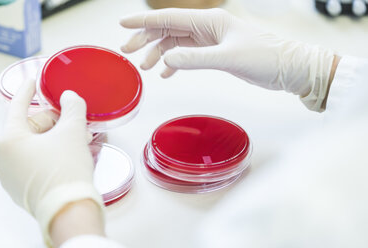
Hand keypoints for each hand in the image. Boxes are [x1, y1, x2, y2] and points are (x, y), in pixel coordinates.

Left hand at [0, 80, 103, 245]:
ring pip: (32, 146)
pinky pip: (32, 163)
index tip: (33, 82)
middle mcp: (2, 158)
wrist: (70, 209)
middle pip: (29, 128)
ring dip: (54, 138)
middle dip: (53, 122)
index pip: (18, 107)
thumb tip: (70, 97)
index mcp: (8, 140)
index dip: (28, 91)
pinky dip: (49, 154)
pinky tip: (67, 154)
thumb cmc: (66, 170)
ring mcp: (9, 176)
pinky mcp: (20, 189)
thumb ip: (72, 108)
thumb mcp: (72, 132)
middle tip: (73, 120)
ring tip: (76, 138)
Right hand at [120, 8, 335, 110]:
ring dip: (159, 53)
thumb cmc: (266, 57)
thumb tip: (167, 58)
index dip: (144, 21)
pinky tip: (168, 72)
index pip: (170, 18)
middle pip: (168, 30)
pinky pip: (188, 54)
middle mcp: (208, 27)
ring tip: (146, 67)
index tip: (124, 24)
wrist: (288, 69)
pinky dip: (175, 62)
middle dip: (146, 39)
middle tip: (129, 52)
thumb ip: (196, 58)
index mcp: (210, 21)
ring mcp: (211, 40)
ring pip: (176, 42)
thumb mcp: (229, 58)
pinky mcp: (215, 53)